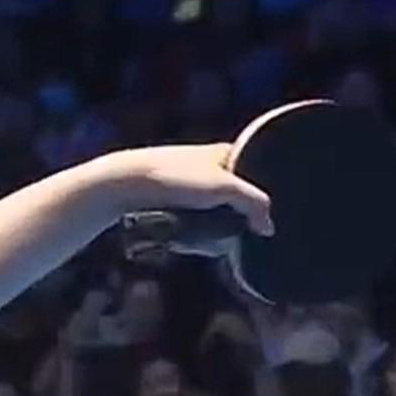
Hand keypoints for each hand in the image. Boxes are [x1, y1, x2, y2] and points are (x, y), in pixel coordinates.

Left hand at [100, 143, 274, 236]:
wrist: (127, 184)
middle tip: (226, 236)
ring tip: (199, 240)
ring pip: (215, 217)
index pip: (258, 175)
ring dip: (209, 233)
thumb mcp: (224, 188)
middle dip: (233, 222)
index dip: (260, 200)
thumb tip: (268, 227)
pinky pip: (194, 224)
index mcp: (228, 153)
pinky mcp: (174, 203)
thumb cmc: (176, 178)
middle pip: (236, 203)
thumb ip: (254, 204)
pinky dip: (193, 235)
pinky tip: (185, 241)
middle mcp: (212, 167)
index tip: (260, 223)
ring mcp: (192, 186)